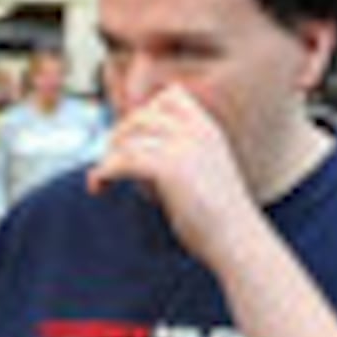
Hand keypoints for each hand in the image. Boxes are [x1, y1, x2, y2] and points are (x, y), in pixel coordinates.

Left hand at [87, 83, 251, 256]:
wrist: (238, 241)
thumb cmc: (219, 218)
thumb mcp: (204, 173)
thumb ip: (180, 156)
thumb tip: (132, 156)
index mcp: (208, 129)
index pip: (170, 96)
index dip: (144, 112)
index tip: (133, 140)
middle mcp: (197, 131)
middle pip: (140, 116)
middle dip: (119, 137)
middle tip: (111, 164)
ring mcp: (184, 147)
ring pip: (127, 138)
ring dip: (107, 157)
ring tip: (103, 180)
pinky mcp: (170, 170)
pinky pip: (122, 161)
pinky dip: (102, 173)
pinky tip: (98, 188)